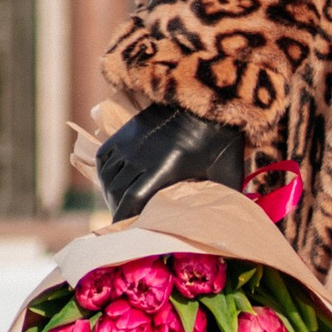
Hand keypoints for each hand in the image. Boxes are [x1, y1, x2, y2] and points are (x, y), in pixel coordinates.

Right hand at [96, 104, 248, 220]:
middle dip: (118, 210)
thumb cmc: (223, 142)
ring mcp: (132, 142)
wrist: (212, 100)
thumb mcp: (226, 176)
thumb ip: (218, 201)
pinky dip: (106, 172)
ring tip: (121, 204)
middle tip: (127, 222)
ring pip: (109, 175)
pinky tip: (115, 181)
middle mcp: (141, 156)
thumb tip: (222, 227)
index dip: (123, 219)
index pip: (130, 202)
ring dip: (111, 193)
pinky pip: (106, 156)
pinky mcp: (129, 130)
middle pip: (116, 192)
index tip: (125, 231)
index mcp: (163, 170)